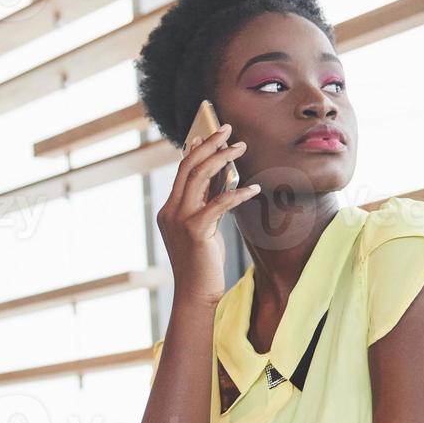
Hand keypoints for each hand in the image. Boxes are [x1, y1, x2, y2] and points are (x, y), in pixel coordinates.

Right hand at [156, 123, 260, 306]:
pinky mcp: (195, 230)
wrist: (196, 294)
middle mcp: (170, 211)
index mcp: (169, 210)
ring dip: (221, 158)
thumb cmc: (203, 263)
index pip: (181, 172)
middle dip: (209, 144)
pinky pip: (219, 202)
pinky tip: (254, 188)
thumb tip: (223, 179)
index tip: (207, 133)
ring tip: (240, 147)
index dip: (195, 150)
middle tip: (228, 129)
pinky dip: (238, 193)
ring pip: (199, 177)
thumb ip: (207, 205)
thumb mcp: (204, 228)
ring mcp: (179, 220)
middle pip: (188, 167)